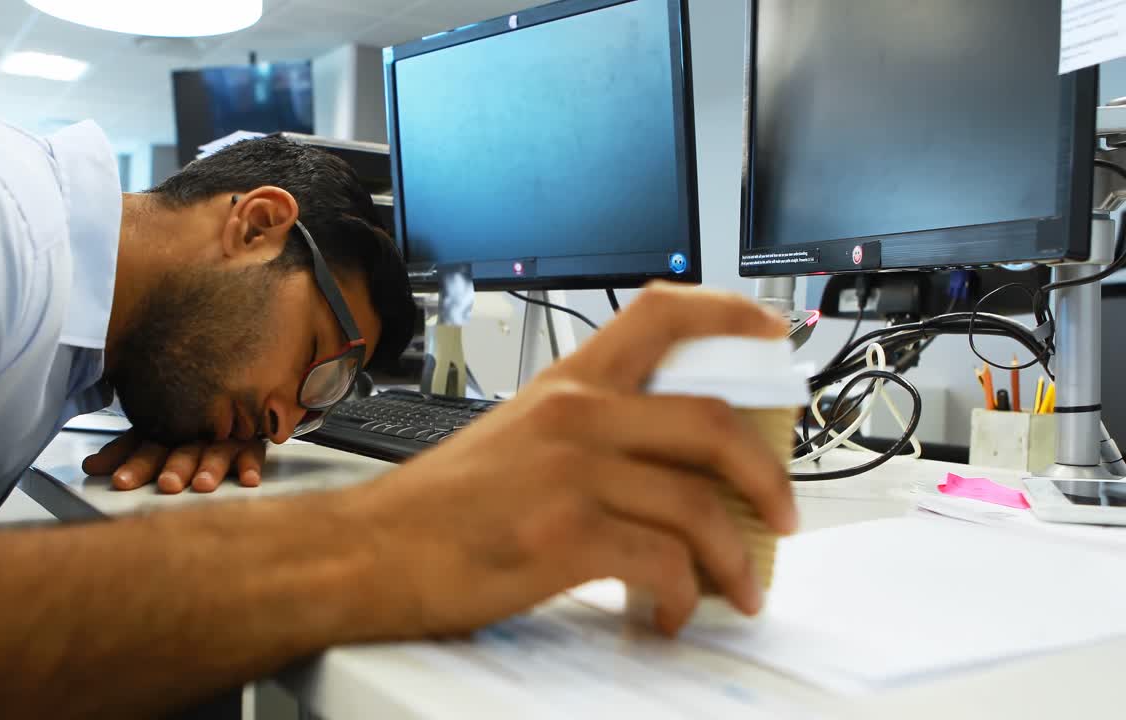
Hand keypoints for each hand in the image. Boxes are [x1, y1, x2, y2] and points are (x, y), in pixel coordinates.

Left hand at [82, 431, 265, 493]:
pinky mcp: (251, 441)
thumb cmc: (188, 423)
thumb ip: (124, 452)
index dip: (133, 464)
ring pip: (216, 451)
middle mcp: (194, 432)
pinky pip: (254, 451)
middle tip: (167, 483)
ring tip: (203, 484)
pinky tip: (248, 479)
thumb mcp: (154, 435)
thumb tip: (89, 467)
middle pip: (182, 450)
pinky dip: (251, 464)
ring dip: (210, 467)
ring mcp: (224, 436)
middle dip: (174, 467)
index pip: (146, 446)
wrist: (233, 390)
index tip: (120, 480)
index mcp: (167, 430)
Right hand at [346, 284, 795, 637]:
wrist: (369, 551)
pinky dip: (683, 597)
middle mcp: (575, 415)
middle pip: (711, 422)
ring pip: (699, 506)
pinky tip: (669, 612)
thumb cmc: (438, 504)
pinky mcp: (564, 535)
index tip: (771, 331)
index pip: (661, 314)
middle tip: (783, 512)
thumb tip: (664, 470)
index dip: (729, 314)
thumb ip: (587, 436)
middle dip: (769, 474)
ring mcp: (572, 473)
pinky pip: (663, 565)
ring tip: (738, 588)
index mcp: (565, 384)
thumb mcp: (515, 438)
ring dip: (735, 558)